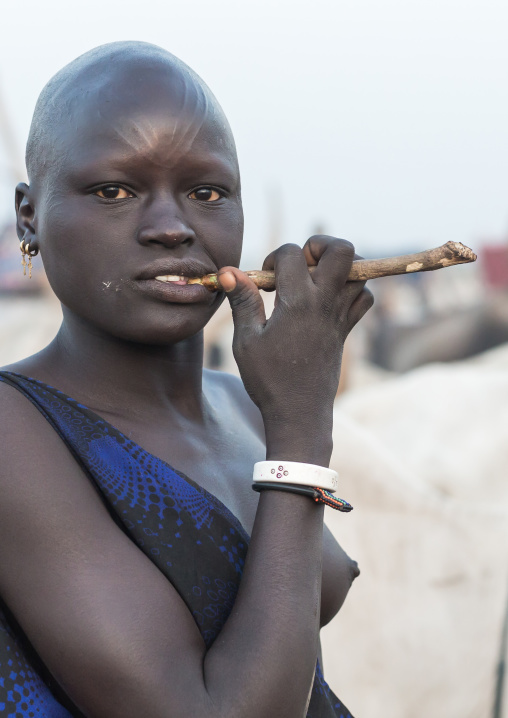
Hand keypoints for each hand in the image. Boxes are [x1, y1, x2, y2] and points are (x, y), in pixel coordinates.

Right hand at [218, 236, 372, 464]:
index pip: (293, 253)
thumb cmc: (268, 380)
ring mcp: (341, 316)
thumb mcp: (246, 340)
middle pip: (343, 250)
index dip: (274, 257)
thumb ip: (242, 300)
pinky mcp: (347, 330)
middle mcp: (325, 303)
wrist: (299, 413)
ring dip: (337, 267)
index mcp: (298, 302)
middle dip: (320, 245)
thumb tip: (229, 270)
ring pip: (360, 272)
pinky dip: (352, 290)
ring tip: (312, 281)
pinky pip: (363, 298)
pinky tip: (327, 299)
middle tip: (301, 263)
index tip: (264, 281)